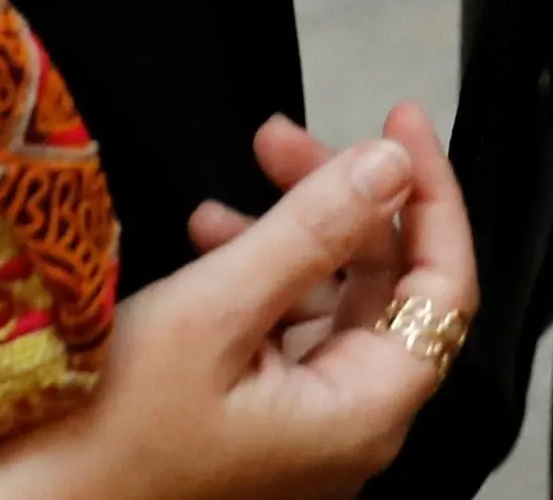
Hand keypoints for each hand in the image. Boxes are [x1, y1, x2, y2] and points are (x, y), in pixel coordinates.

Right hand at [0, 106, 469, 497]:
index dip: (432, 195)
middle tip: (276, 138)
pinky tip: (206, 240)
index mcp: (363, 412)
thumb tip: (391, 163)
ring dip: (291, 235)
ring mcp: (301, 432)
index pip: (444, 288)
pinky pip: (283, 336)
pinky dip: (258, 278)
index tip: (398, 120)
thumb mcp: (214, 310)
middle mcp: (348, 429)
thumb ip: (312, 230)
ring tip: (223, 192)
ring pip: (331, 306)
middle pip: (386, 289)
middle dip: (342, 202)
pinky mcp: (255, 426)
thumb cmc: (108, 428)